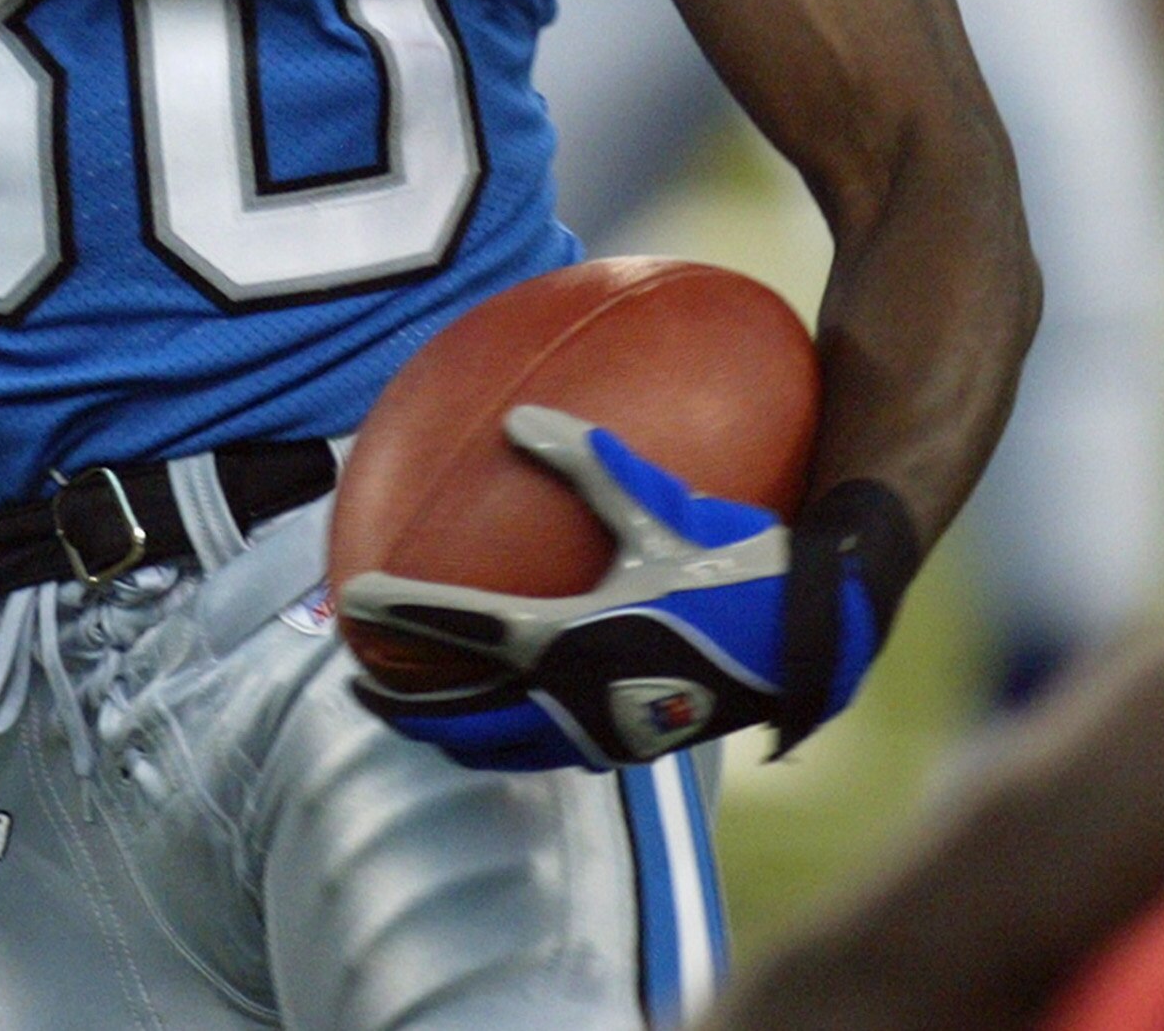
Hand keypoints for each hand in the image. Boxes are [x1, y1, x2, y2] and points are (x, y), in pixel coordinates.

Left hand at [341, 405, 916, 772]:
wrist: (813, 648)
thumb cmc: (740, 569)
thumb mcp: (662, 507)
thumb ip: (590, 462)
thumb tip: (521, 418)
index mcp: (570, 641)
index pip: (460, 629)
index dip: (399, 613)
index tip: (350, 600)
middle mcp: (573, 701)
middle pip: (460, 716)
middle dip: (400, 702)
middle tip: (354, 676)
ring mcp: (599, 733)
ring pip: (499, 745)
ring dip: (445, 728)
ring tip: (411, 708)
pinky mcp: (629, 745)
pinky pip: (543, 745)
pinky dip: (502, 729)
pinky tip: (506, 703)